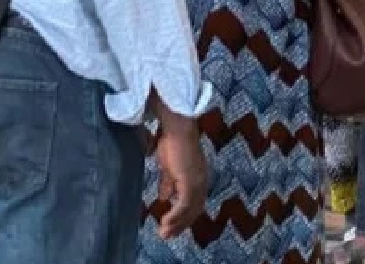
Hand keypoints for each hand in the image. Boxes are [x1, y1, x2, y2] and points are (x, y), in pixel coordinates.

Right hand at [153, 113, 207, 238]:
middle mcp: (201, 182)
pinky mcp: (190, 180)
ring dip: (176, 223)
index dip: (184, 217)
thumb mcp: (169, 168)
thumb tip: (164, 198)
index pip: (195, 203)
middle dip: (180, 225)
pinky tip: (165, 221)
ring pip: (190, 210)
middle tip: (167, 236)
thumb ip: (168, 183)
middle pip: (194, 210)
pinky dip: (175, 215)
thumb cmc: (173, 143)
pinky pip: (184, 204)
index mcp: (198, 178)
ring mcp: (197, 182)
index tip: (171, 227)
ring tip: (163, 232)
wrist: (177, 129)